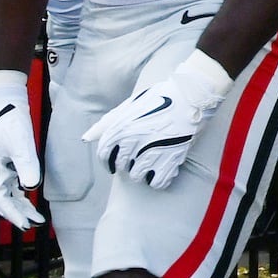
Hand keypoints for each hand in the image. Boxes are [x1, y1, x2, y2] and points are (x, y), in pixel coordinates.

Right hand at [0, 70, 47, 230]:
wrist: (3, 103)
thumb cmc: (10, 120)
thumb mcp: (20, 141)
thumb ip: (25, 163)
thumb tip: (30, 186)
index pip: (0, 199)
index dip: (13, 214)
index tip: (26, 225)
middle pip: (1, 200)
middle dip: (16, 214)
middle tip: (33, 224)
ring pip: (6, 195)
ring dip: (19, 207)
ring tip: (36, 218)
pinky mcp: (2, 165)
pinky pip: (9, 186)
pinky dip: (19, 196)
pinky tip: (29, 201)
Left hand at [84, 36, 237, 188]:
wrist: (191, 95)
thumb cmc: (159, 98)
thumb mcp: (129, 106)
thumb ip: (107, 123)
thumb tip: (86, 138)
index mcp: (122, 126)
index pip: (104, 154)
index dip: (107, 161)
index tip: (112, 165)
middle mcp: (134, 140)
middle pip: (122, 165)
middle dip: (127, 163)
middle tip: (137, 156)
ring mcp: (153, 150)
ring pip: (137, 176)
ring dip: (141, 172)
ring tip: (149, 162)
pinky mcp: (171, 158)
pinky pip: (157, 182)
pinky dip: (157, 179)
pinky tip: (160, 170)